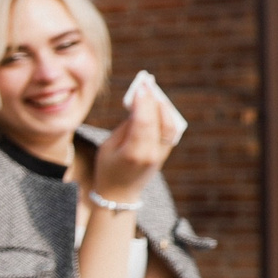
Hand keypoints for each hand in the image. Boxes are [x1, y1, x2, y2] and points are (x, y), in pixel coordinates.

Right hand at [93, 83, 175, 204]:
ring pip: (170, 125)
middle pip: (160, 121)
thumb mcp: (108, 146)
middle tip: (147, 83)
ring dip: (162, 107)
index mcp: (134, 153)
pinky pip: (170, 131)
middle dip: (154, 100)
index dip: (143, 102)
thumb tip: (139, 107)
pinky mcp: (165, 153)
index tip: (140, 86)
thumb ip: (125, 127)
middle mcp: (152, 154)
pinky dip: (164, 116)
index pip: (143, 121)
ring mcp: (161, 155)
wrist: (119, 194)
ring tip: (153, 92)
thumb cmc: (107, 168)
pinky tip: (157, 105)